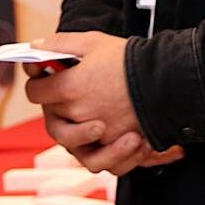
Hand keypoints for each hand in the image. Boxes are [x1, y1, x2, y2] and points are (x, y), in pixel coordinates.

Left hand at [24, 31, 183, 175]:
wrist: (170, 79)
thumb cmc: (130, 60)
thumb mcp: (91, 42)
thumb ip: (59, 45)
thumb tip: (36, 47)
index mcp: (68, 88)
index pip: (35, 92)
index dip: (37, 84)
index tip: (44, 81)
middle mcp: (79, 114)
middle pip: (53, 119)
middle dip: (58, 106)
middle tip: (74, 95)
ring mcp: (98, 135)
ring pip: (73, 145)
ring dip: (78, 133)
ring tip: (95, 122)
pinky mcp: (118, 148)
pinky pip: (102, 162)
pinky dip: (104, 154)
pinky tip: (112, 138)